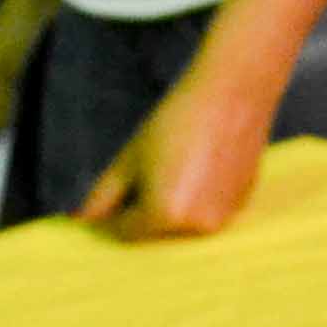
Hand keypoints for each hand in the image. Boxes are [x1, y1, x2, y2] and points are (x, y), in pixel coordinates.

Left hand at [75, 54, 280, 239]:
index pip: (126, 232)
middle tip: (146, 171)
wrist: (232, 94)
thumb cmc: (176, 122)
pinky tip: (201, 163)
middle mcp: (196, 226)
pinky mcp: (242, 204)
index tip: (108, 199)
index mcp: (163, 215)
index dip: (112, 216)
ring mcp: (223, 218)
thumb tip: (84, 219)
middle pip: (156, 231)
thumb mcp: (130, 157)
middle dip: (144, 209)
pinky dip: (198, 197)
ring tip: (175, 163)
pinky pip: (208, 210)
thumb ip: (104, 194)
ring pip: (183, 222)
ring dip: (172, 205)